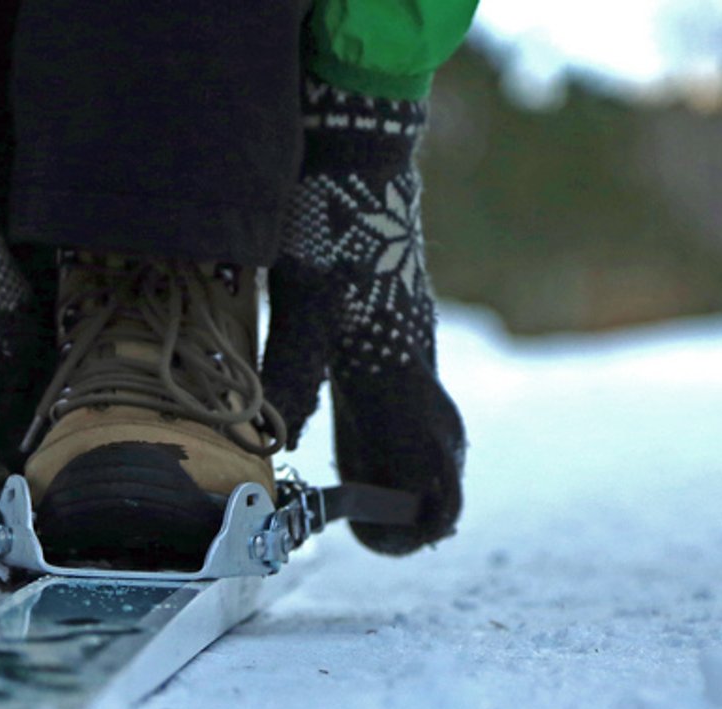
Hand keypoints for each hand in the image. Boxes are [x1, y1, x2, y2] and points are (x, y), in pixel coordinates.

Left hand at [262, 80, 464, 555]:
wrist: (357, 154)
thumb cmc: (326, 225)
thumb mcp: (300, 302)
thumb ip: (294, 374)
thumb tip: (280, 444)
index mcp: (396, 374)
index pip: (434, 471)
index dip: (420, 519)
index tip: (389, 542)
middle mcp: (416, 365)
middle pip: (442, 456)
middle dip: (418, 505)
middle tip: (376, 532)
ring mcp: (413, 344)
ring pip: (433, 427)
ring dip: (411, 470)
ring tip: (370, 499)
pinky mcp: (401, 325)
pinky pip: (415, 397)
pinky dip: (399, 433)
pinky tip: (364, 437)